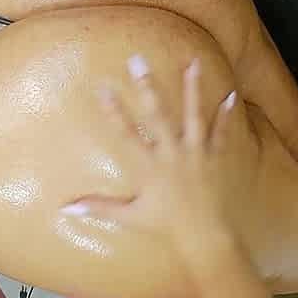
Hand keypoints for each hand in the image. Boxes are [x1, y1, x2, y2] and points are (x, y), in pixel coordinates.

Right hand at [61, 55, 238, 253]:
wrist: (205, 236)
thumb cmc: (165, 225)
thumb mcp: (129, 216)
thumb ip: (99, 207)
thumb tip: (66, 208)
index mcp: (149, 168)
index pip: (126, 134)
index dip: (113, 111)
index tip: (103, 88)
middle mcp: (172, 155)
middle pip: (158, 116)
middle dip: (147, 87)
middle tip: (139, 61)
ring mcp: (196, 154)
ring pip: (193, 116)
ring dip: (192, 89)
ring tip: (193, 63)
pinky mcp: (215, 157)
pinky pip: (222, 132)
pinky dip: (226, 114)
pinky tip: (231, 94)